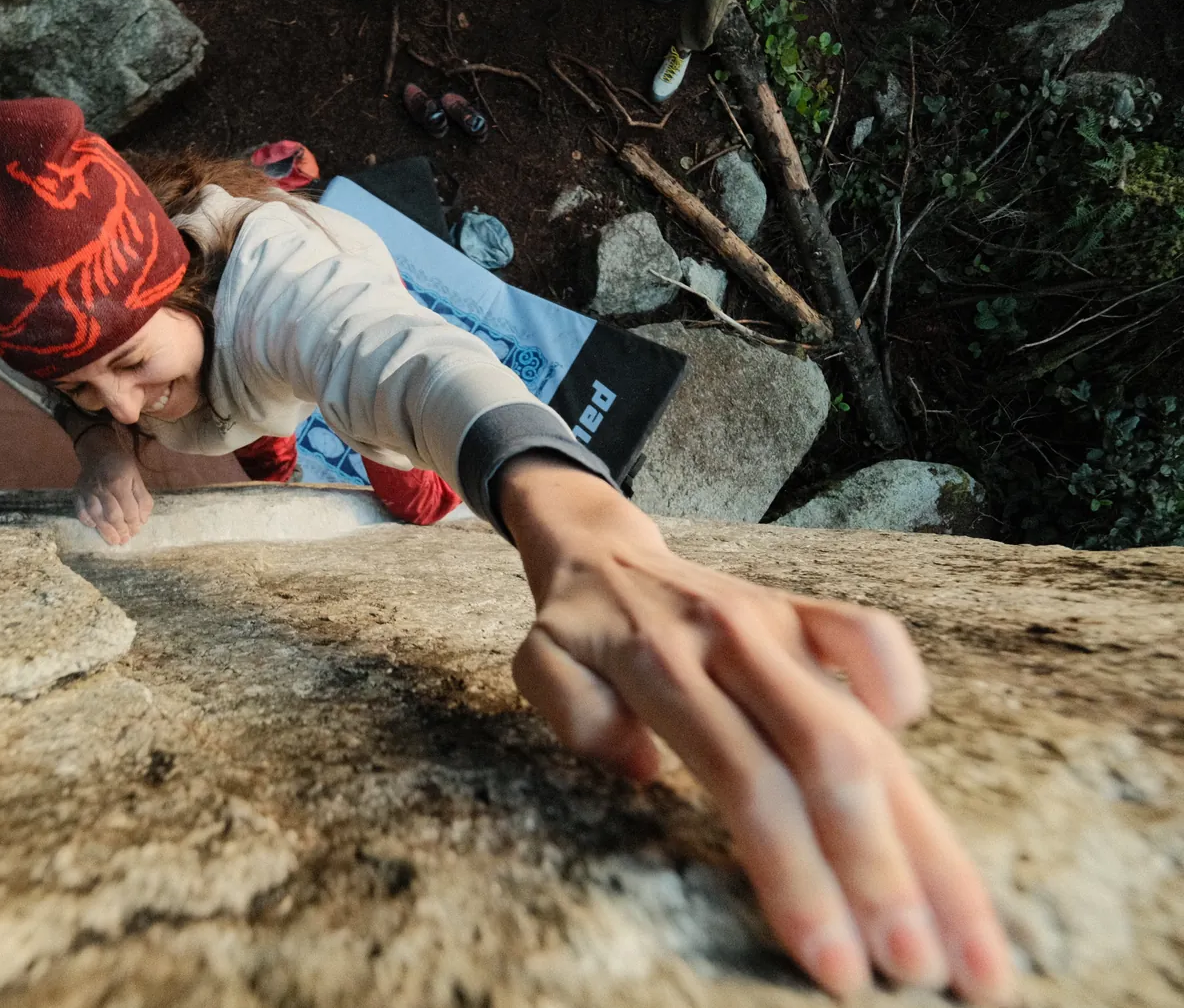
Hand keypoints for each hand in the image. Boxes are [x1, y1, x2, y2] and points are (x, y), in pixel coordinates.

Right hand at [73, 426, 152, 545]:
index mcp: (119, 483)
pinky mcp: (77, 492)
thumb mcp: (136, 477)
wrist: (98, 450)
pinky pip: (80, 510)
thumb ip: (142, 498)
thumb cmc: (121, 464)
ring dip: (105, 531)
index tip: (136, 531)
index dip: (134, 523)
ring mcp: (87, 491)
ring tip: (113, 540)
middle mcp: (102, 488)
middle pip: (112, 516)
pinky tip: (94, 526)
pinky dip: (86, 520)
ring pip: (95, 516)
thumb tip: (142, 519)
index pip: (128, 510)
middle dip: (120, 531)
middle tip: (125, 540)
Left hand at [495, 455, 1016, 1004]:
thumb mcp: (542, 666)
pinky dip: (903, 693)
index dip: (799, 877)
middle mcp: (736, 645)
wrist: (601, 551)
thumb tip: (641, 769)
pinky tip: (921, 786)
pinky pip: (873, 639)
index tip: (834, 966)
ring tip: (976, 943)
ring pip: (870, 731)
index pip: (750, 784)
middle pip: (827, 764)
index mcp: (665, 668)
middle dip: (880, 875)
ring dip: (928, 845)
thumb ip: (575, 713)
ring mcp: (780, 626)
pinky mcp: (807, 611)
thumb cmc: (577, 634)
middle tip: (919, 971)